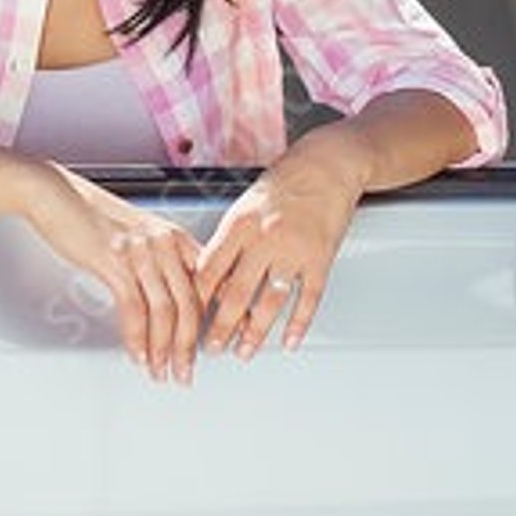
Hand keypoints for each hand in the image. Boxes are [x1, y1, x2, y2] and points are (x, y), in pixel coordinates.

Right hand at [25, 162, 202, 383]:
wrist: (56, 194)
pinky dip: (136, 338)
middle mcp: (164, 243)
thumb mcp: (139, 234)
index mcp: (175, 237)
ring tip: (161, 371)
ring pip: (164, 311)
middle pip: (190, 304)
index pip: (210, 282)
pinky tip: (137, 354)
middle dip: (189, 347)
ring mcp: (140, 251)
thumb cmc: (94, 215)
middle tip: (186, 372)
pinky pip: (133, 308)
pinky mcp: (113, 260)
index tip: (221, 343)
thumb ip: (161, 261)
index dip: (220, 317)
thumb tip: (175, 297)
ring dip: (163, 349)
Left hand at [195, 128, 372, 358]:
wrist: (327, 164)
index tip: (188, 317)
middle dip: (220, 327)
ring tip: (244, 352)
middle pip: (236, 293)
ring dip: (255, 333)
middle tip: (211, 348)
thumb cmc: (285, 181)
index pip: (210, 269)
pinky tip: (288, 341)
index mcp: (240, 223)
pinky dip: (298, 324)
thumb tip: (212, 275)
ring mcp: (294, 251)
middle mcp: (265, 238)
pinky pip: (308, 299)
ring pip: (269, 302)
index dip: (196, 298)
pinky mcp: (320, 259)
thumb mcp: (246, 204)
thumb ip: (230, 238)